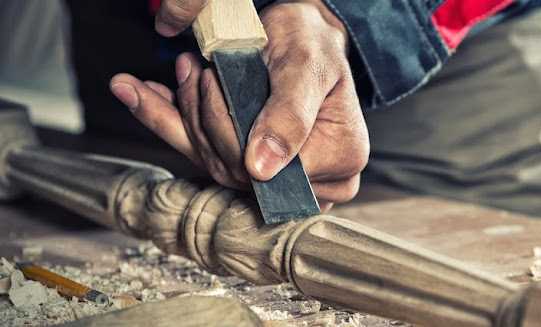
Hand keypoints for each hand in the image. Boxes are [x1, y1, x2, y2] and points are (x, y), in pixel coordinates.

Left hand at [110, 0, 368, 210]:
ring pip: (213, 162)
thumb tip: (260, 170)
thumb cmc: (314, 46)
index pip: (268, 171)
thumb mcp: (306, 70)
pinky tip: (137, 94)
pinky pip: (202, 153)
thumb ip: (289, 117)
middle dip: (204, 117)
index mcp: (339, 164)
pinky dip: (165, 120)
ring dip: (187, 114)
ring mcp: (277, 177)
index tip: (212, 81)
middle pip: (236, 169)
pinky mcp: (247, 166)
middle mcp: (311, 180)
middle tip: (196, 70)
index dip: (229, 129)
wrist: (306, 34)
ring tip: (185, 71)